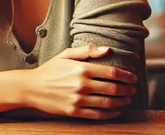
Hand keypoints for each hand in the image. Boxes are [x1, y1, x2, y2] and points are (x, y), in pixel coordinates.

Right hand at [23, 44, 137, 119]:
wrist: (31, 88)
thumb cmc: (49, 70)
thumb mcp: (66, 54)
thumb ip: (87, 50)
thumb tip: (107, 49)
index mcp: (81, 68)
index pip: (112, 72)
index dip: (126, 76)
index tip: (133, 78)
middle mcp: (82, 84)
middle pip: (113, 88)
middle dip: (127, 89)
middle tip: (133, 89)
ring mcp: (78, 99)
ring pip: (108, 102)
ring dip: (121, 101)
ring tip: (127, 99)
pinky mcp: (74, 111)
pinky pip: (98, 114)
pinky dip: (110, 113)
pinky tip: (116, 110)